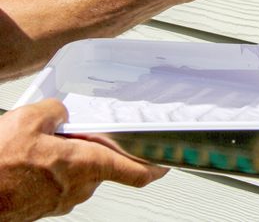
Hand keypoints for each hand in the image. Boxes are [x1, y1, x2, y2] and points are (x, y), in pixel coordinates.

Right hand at [0, 99, 166, 220]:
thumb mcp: (31, 119)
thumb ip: (57, 112)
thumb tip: (62, 114)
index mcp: (86, 165)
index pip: (136, 172)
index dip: (155, 167)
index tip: (166, 162)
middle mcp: (79, 188)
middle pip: (102, 166)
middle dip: (94, 148)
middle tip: (76, 132)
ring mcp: (60, 201)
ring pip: (77, 174)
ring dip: (69, 159)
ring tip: (43, 144)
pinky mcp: (42, 208)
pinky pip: (58, 184)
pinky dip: (52, 170)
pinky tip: (31, 158)